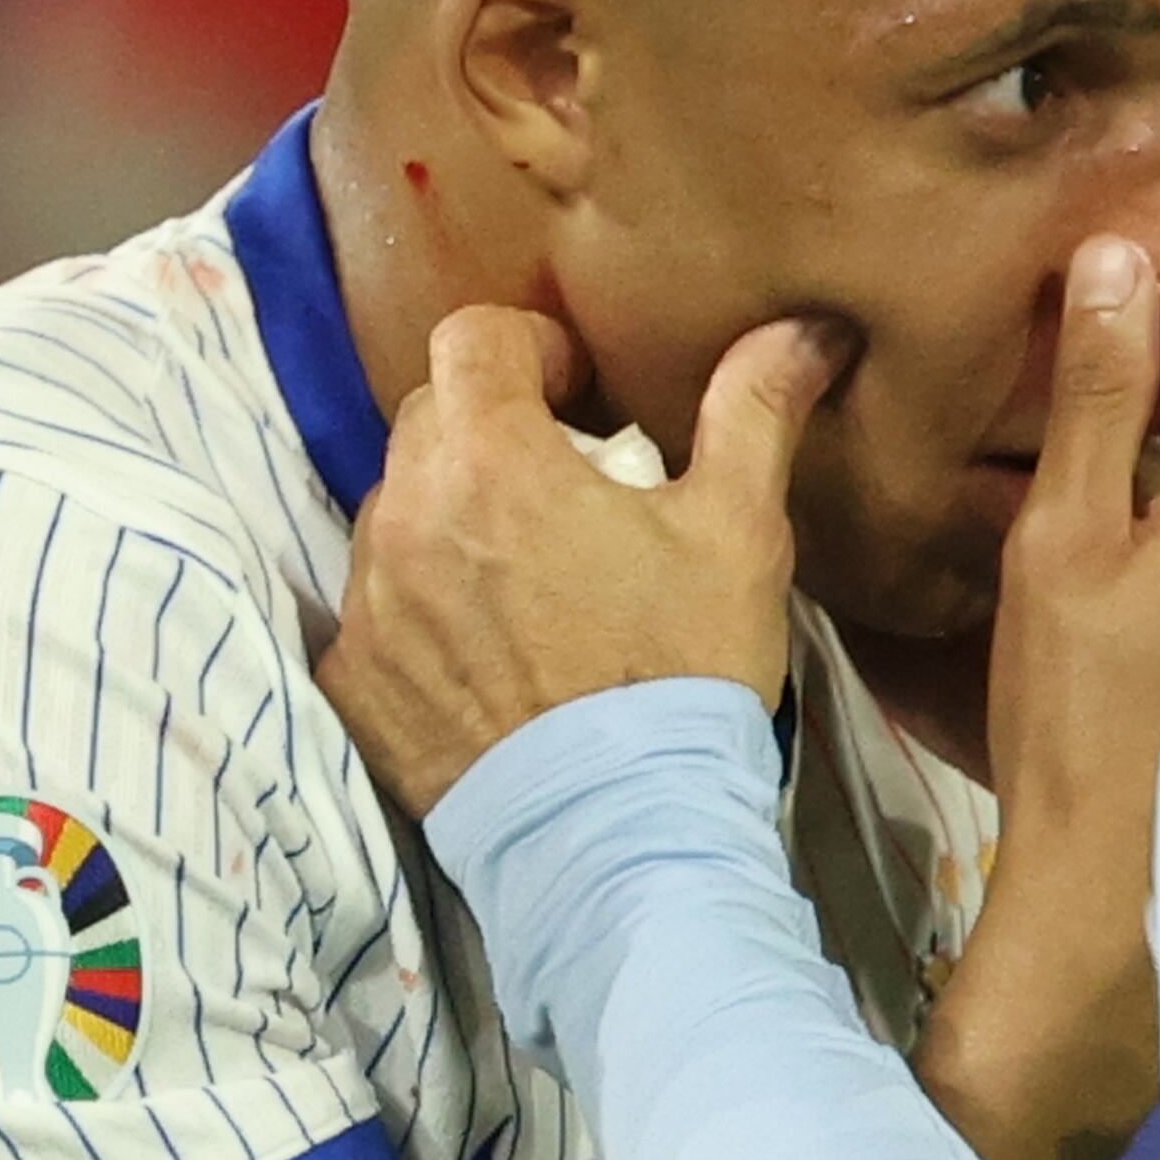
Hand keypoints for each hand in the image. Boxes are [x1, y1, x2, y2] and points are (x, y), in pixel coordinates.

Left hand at [317, 307, 844, 815]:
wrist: (619, 833)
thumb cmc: (682, 667)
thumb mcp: (739, 530)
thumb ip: (754, 411)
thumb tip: (804, 327)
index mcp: (492, 459)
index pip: (472, 338)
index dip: (532, 350)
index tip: (582, 395)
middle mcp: (406, 517)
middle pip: (428, 420)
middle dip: (494, 430)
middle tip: (569, 487)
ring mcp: (370, 605)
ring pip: (397, 512)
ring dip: (453, 517)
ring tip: (530, 576)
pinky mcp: (355, 684)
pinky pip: (375, 608)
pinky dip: (422, 608)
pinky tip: (490, 652)